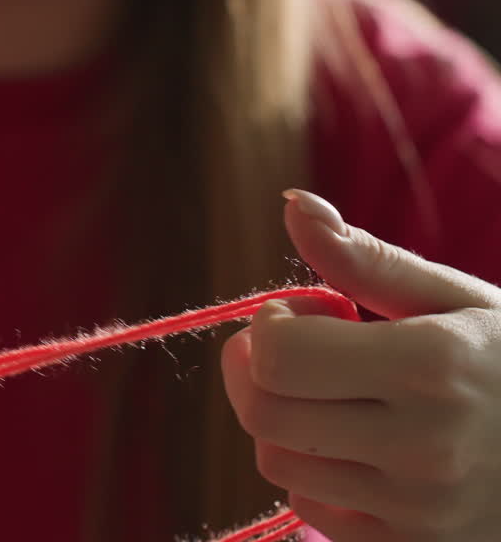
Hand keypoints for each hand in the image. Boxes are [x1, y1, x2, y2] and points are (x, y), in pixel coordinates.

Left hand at [223, 189, 500, 540]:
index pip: (279, 356)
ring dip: (285, 423)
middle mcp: (425, 445)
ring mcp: (420, 509)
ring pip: (277, 461)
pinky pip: (312, 508)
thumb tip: (291, 205)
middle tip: (295, 349)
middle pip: (263, 412)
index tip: (300, 315)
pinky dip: (316, 473)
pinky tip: (362, 447)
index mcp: (433, 366)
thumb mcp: (456, 299)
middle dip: (257, 371)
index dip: (270, 327)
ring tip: (339, 398)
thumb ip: (366, 259)